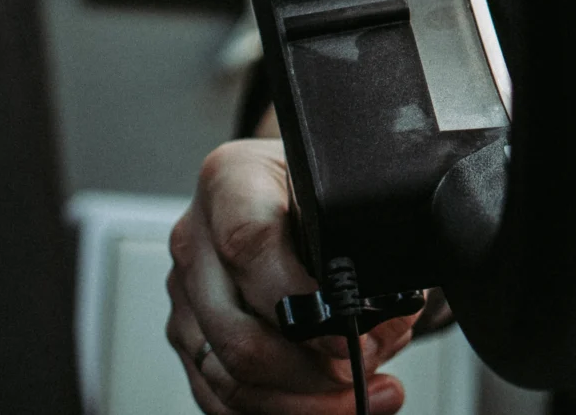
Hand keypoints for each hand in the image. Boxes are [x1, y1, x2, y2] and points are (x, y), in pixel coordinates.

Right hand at [165, 139, 420, 414]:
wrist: (286, 185)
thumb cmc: (319, 186)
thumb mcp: (344, 185)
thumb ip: (367, 237)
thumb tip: (387, 318)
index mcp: (230, 183)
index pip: (249, 242)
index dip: (298, 297)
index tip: (349, 336)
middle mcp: (196, 241)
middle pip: (237, 330)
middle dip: (310, 372)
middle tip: (369, 376)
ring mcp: (187, 296)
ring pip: (229, 375)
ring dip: (303, 403)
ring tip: (367, 400)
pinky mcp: (192, 339)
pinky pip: (222, 396)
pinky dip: (281, 411)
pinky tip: (333, 409)